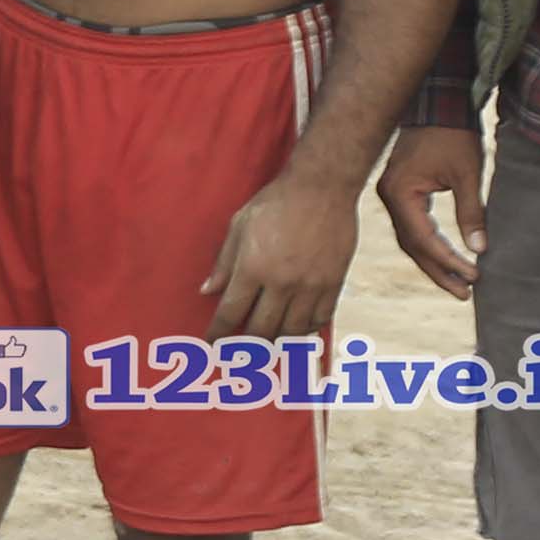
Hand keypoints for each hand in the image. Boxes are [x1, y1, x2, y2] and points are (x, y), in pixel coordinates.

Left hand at [204, 168, 358, 342]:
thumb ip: (224, 263)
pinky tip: (296, 329)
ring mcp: (310, 285)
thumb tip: (207, 291)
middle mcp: (282, 282)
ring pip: (291, 331)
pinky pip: (319, 320)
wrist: (322, 188)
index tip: (212, 343)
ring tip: (266, 341)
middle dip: (246, 346)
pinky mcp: (333, 283)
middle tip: (239, 351)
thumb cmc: (276, 203)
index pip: (230, 313)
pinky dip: (306, 330)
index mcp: (253, 267)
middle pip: (261, 330)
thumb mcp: (239, 226)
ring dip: (276, 340)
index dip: (218, 333)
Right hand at [377, 122, 490, 297]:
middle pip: (413, 247)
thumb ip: (471, 212)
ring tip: (459, 282)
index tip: (475, 276)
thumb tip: (480, 250)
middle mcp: (389, 198)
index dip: (449, 261)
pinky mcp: (400, 192)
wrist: (438, 104)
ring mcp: (392, 196)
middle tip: (465, 293)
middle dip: (439, 271)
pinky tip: (446, 256)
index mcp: (400, 194)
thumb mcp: (467, 173)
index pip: (424, 240)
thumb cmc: (452, 135)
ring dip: (434, 262)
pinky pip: (412, 227)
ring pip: (411, 240)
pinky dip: (429, 244)